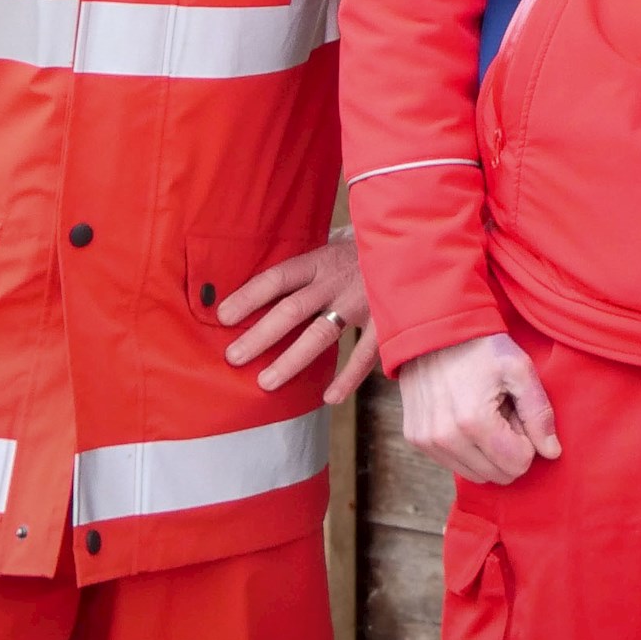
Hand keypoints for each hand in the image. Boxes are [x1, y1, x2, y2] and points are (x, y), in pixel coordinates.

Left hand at [221, 237, 377, 402]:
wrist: (418, 242)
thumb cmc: (366, 253)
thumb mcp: (335, 250)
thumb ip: (308, 272)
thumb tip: (263, 292)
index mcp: (321, 260)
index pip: (278, 277)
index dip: (249, 296)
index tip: (222, 316)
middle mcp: (338, 280)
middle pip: (292, 309)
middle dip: (260, 335)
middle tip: (233, 357)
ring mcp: (363, 299)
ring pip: (321, 333)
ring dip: (292, 360)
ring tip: (266, 382)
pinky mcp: (386, 318)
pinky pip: (365, 353)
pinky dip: (348, 377)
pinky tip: (329, 397)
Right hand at [396, 331, 564, 485]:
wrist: (434, 329)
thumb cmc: (482, 347)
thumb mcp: (520, 370)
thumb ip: (539, 414)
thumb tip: (551, 453)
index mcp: (474, 422)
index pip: (517, 464)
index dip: (527, 441)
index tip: (518, 413)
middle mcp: (446, 438)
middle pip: (497, 474)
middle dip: (508, 449)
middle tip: (504, 413)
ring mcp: (427, 441)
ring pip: (475, 475)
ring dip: (487, 452)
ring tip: (485, 414)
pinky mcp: (415, 439)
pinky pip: (453, 464)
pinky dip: (466, 449)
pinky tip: (466, 417)